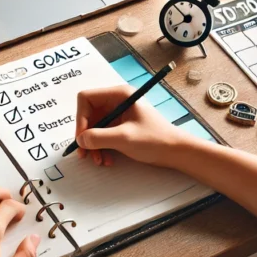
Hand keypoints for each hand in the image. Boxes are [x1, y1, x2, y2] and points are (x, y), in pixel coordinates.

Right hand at [75, 85, 197, 166]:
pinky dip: (102, 148)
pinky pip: (103, 136)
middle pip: (88, 115)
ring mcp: (118, 115)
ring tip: (99, 161)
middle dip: (86, 136)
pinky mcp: (121, 127)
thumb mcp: (124, 138)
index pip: (86, 99)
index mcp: (118, 95)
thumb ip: (99, 137)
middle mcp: (116, 101)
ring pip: (94, 128)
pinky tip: (107, 160)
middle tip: (85, 154)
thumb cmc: (155, 140)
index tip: (82, 137)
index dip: (80, 118)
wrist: (176, 152)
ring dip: (94, 145)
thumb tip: (80, 140)